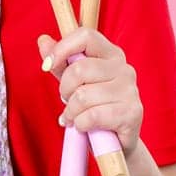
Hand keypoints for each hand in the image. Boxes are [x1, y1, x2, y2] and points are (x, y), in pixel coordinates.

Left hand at [37, 28, 143, 155]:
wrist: (116, 140)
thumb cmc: (94, 105)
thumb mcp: (74, 81)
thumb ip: (59, 61)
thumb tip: (43, 40)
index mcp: (111, 54)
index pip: (86, 35)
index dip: (62, 48)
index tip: (47, 65)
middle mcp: (124, 69)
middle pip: (79, 70)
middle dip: (64, 89)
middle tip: (67, 100)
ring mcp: (130, 91)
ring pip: (82, 96)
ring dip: (70, 111)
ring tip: (73, 116)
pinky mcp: (132, 114)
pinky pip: (91, 116)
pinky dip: (80, 124)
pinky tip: (82, 126)